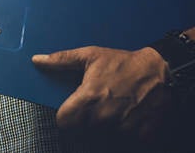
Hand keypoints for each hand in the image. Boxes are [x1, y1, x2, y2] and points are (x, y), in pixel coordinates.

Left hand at [32, 46, 173, 144]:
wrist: (161, 71)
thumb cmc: (122, 63)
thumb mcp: (90, 56)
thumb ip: (61, 60)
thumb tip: (37, 60)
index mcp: (89, 98)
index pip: (63, 123)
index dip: (64, 117)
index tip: (69, 112)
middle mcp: (104, 116)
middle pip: (80, 132)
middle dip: (82, 123)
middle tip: (91, 110)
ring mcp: (123, 128)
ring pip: (100, 139)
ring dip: (101, 130)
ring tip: (108, 113)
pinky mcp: (140, 136)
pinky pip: (122, 142)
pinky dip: (121, 135)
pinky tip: (124, 118)